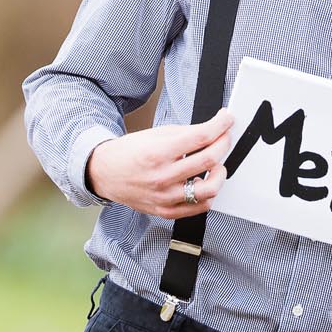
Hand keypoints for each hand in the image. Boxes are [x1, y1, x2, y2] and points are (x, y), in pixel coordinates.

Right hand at [86, 108, 234, 218]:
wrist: (105, 174)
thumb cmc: (128, 153)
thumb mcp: (154, 134)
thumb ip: (184, 133)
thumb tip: (212, 130)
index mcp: (158, 152)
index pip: (201, 136)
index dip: (221, 125)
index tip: (227, 120)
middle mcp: (162, 176)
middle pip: (210, 159)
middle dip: (224, 143)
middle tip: (224, 137)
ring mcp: (165, 197)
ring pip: (210, 188)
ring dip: (220, 172)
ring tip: (215, 165)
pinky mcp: (166, 211)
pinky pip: (200, 207)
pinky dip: (207, 194)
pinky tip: (201, 183)